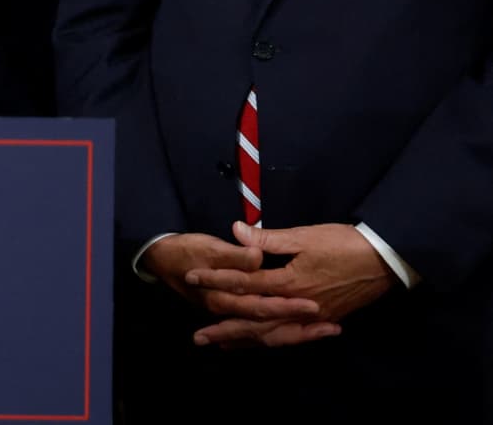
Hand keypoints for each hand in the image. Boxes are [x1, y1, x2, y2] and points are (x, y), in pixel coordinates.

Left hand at [186, 221, 394, 348]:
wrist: (386, 260)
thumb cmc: (344, 243)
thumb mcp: (305, 236)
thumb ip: (268, 239)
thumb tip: (236, 231)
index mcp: (289, 282)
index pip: (244, 283)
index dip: (216, 280)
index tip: (190, 278)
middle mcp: (297, 306)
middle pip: (254, 321)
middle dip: (225, 328)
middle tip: (198, 337)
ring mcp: (312, 317)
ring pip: (272, 335)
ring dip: (245, 340)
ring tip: (221, 345)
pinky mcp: (324, 320)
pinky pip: (291, 336)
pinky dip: (272, 341)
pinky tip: (259, 343)